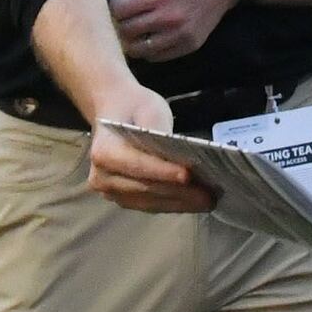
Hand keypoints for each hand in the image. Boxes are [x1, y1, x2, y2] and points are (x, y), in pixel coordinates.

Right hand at [83, 82, 214, 214]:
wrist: (115, 110)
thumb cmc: (134, 107)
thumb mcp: (149, 108)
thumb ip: (161, 133)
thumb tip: (181, 157)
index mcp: (104, 151)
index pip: (138, 165)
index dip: (163, 172)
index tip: (188, 175)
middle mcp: (102, 177)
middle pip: (145, 188)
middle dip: (179, 193)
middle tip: (209, 195)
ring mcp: (110, 191)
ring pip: (149, 202)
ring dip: (180, 203)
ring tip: (208, 201)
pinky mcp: (122, 198)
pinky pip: (149, 205)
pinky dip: (173, 204)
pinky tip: (194, 202)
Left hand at [101, 0, 233, 66]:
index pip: (117, 11)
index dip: (109, 6)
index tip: (112, 1)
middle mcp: (168, 17)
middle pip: (125, 32)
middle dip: (117, 23)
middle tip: (119, 15)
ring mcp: (180, 35)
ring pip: (138, 49)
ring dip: (130, 39)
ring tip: (132, 27)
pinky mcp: (189, 45)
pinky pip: (157, 56)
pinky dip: (148, 49)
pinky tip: (149, 35)